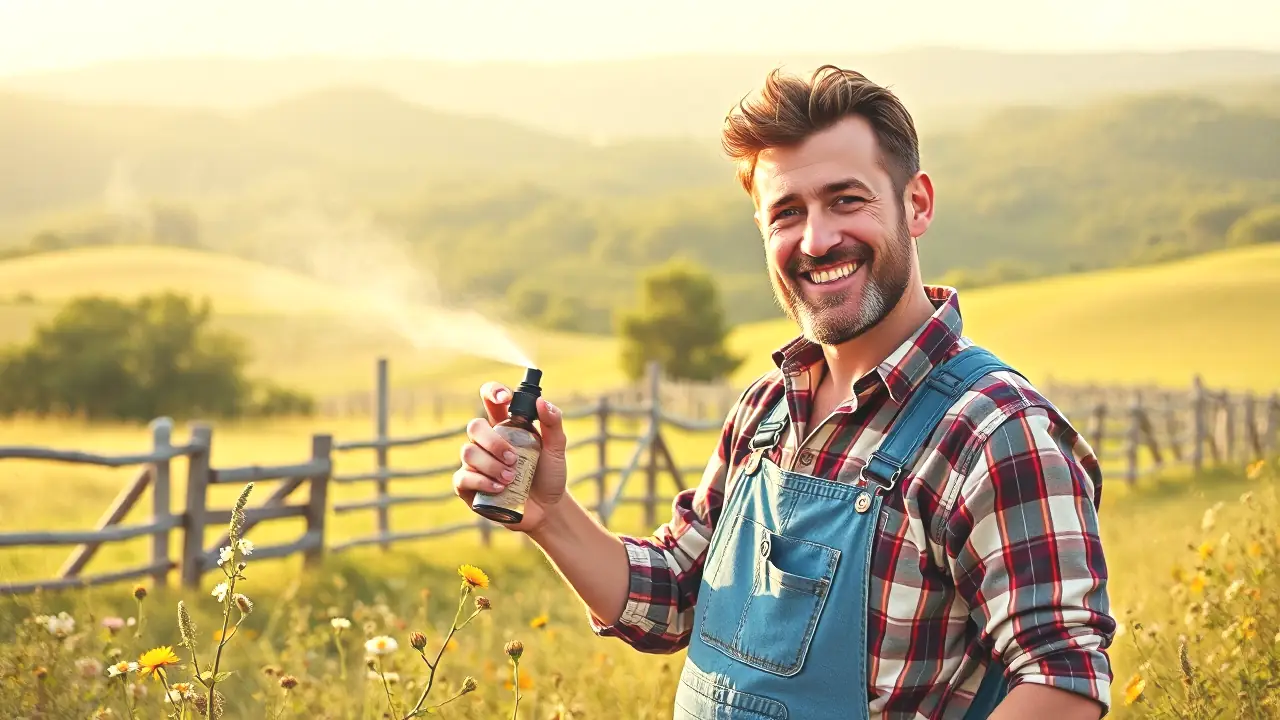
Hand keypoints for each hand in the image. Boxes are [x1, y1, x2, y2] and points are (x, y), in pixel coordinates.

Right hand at [452, 381, 567, 532]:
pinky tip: (500, 488)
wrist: (548, 509)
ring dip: (491, 465)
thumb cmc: (550, 475)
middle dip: (494, 441)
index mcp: (506, 426)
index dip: (493, 392)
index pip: (491, 400)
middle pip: (475, 426)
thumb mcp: (557, 448)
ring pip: (469, 452)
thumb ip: (553, 423)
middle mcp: (487, 442)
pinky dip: (482, 481)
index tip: (505, 399)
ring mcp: (475, 463)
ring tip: (511, 478)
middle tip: (514, 458)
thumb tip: (541, 402)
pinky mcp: (468, 486)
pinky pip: (463, 477)